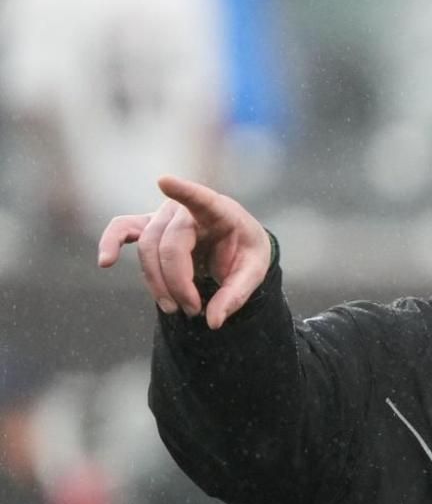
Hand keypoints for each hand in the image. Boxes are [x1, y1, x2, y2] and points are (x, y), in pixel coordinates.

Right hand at [97, 175, 271, 328]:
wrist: (236, 242)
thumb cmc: (246, 251)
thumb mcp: (254, 272)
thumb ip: (236, 295)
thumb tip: (212, 321)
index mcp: (220, 211)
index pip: (201, 199)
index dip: (184, 192)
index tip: (164, 181)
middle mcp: (186, 209)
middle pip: (168, 245)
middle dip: (177, 283)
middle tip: (193, 310)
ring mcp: (163, 215)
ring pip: (146, 248)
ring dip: (156, 283)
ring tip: (173, 308)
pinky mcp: (148, 226)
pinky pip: (122, 229)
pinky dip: (111, 242)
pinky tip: (105, 261)